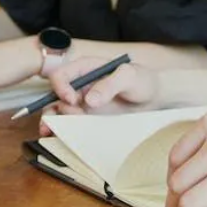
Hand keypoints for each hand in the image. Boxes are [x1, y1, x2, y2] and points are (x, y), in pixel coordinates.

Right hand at [38, 57, 159, 134]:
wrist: (153, 98)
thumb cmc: (141, 80)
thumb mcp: (129, 77)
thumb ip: (110, 84)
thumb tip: (89, 100)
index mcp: (85, 68)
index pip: (61, 75)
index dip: (61, 88)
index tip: (73, 100)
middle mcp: (79, 86)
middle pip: (54, 96)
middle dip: (53, 110)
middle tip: (69, 121)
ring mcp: (82, 103)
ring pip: (58, 112)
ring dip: (53, 122)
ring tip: (53, 132)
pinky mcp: (87, 118)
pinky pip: (70, 125)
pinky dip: (63, 131)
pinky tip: (62, 138)